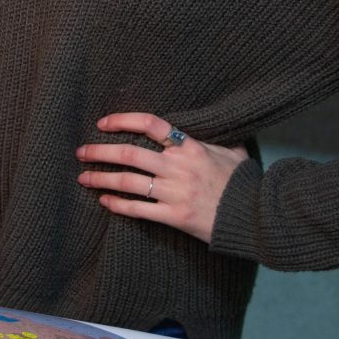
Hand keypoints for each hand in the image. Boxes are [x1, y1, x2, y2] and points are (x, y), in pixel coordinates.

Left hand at [75, 113, 242, 244]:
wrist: (256, 217)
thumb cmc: (244, 183)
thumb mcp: (233, 152)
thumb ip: (216, 137)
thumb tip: (216, 121)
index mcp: (190, 147)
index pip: (150, 124)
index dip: (123, 120)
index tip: (102, 123)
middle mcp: (179, 167)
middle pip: (129, 153)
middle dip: (100, 151)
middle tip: (81, 152)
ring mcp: (175, 192)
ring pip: (128, 181)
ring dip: (101, 178)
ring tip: (83, 177)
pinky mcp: (174, 216)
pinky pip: (138, 210)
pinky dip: (118, 204)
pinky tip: (104, 200)